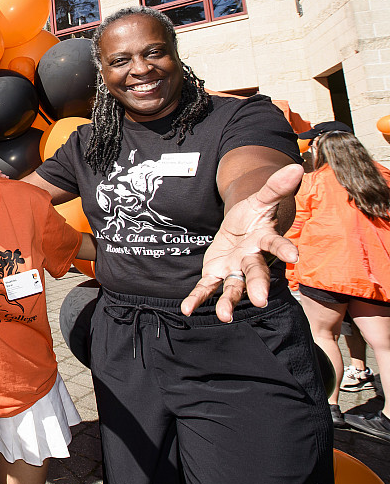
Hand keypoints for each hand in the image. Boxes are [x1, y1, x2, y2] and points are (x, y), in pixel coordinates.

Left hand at [181, 164, 303, 320]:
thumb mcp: (261, 199)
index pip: (277, 245)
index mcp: (264, 241)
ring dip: (229, 302)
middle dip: (257, 286)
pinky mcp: (217, 274)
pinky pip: (207, 288)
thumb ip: (275, 187)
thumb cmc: (253, 215)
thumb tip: (297, 167)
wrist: (239, 227)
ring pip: (233, 287)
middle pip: (255, 273)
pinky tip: (187, 310)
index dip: (285, 250)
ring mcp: (234, 270)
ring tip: (225, 316)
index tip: (295, 257)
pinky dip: (197, 298)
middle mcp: (252, 260)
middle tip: (260, 301)